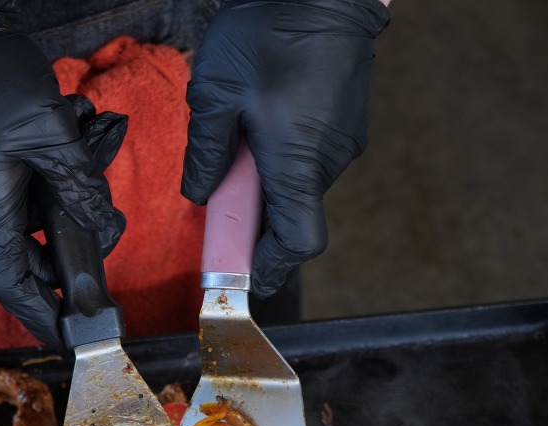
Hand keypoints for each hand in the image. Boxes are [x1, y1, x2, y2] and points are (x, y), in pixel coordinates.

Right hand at [0, 0, 126, 345]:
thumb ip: (79, 183)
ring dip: (72, 192)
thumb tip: (103, 224)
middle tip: (108, 231)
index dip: (42, 317)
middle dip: (76, 244)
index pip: (14, 287)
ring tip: (93, 139)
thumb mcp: (48, 131)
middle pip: (35, 256)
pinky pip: (27, 190)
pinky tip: (78, 126)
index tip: (70, 337)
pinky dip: (56, 170)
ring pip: (38, 218)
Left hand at [182, 0, 389, 297]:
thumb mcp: (216, 94)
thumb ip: (205, 154)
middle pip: (292, 216)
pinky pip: (311, 157)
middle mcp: (327, 162)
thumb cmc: (270, 30)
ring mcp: (342, 143)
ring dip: (268, 179)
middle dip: (256, 217)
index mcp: (297, 164)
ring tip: (242, 137)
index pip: (297, 244)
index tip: (246, 273)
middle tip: (223, 192)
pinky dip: (285, 156)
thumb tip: (200, 196)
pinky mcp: (346, 123)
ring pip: (299, 184)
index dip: (271, 266)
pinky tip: (265, 119)